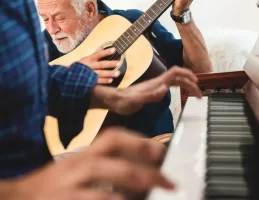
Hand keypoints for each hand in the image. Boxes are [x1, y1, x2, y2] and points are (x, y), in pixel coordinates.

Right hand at [16, 129, 173, 199]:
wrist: (16, 197)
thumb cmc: (54, 186)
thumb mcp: (77, 170)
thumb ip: (104, 168)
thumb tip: (138, 173)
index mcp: (84, 154)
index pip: (113, 137)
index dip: (138, 141)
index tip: (159, 151)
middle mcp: (78, 163)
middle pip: (113, 151)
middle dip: (143, 160)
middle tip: (168, 180)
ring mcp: (69, 184)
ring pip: (103, 176)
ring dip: (131, 179)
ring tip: (154, 187)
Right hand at [79, 47, 120, 83]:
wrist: (69, 76)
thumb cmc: (79, 66)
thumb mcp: (86, 58)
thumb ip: (95, 53)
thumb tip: (103, 46)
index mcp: (89, 59)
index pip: (98, 54)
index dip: (106, 52)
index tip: (114, 49)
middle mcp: (89, 66)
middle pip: (101, 64)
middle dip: (111, 64)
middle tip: (119, 63)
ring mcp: (89, 74)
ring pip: (100, 73)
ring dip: (109, 73)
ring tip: (118, 73)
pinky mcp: (88, 81)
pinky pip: (97, 81)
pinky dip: (104, 81)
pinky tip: (110, 80)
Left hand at [91, 66, 201, 114]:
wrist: (114, 100)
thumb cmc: (123, 102)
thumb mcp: (136, 101)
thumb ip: (150, 95)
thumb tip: (165, 88)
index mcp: (156, 83)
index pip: (175, 73)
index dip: (187, 76)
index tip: (197, 84)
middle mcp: (157, 82)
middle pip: (178, 76)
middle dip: (191, 83)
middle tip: (199, 94)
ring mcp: (155, 85)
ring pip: (175, 80)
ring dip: (186, 84)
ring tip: (194, 94)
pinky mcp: (153, 89)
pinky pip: (170, 85)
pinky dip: (180, 87)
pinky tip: (181, 93)